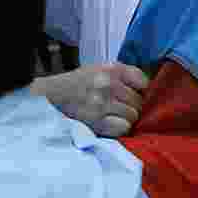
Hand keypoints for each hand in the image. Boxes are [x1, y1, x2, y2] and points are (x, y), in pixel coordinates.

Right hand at [33, 64, 148, 136]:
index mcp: (110, 69)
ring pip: (133, 116)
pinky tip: (107, 123)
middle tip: (116, 107)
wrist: (51, 96)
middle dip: (130, 106)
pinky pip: (123, 127)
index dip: (139, 90)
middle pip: (138, 102)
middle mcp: (108, 84)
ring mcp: (103, 103)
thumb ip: (121, 75)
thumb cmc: (77, 84)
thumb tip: (146, 88)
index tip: (132, 94)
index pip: (143, 81)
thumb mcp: (97, 70)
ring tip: (110, 115)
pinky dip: (118, 128)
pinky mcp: (98, 121)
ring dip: (124, 118)